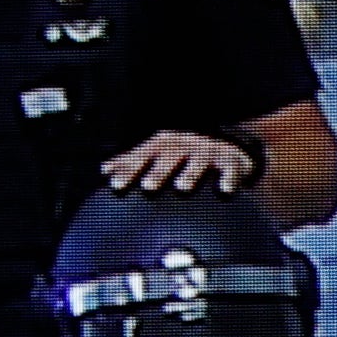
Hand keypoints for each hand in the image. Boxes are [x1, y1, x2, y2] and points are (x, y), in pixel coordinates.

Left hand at [104, 128, 256, 193]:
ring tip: (182, 188)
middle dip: (157, 171)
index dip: (128, 170)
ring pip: (198, 161)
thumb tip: (105, 170)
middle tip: (148, 188)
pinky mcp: (231, 160)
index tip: (115, 186)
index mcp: (163, 145)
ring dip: (190, 173)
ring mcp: (207, 151)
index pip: (142, 156)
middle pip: (168, 156)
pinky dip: (228, 179)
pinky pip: (230, 169)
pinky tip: (225, 191)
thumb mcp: (161, 154)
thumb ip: (135, 162)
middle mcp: (184, 145)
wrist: (228, 146)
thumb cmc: (187, 156)